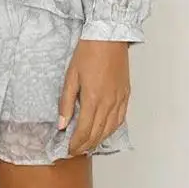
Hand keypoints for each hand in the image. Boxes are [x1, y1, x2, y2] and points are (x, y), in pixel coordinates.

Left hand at [58, 39, 130, 155]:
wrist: (108, 37)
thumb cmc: (88, 52)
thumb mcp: (71, 75)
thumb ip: (66, 102)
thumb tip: (62, 124)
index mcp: (93, 99)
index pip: (84, 131)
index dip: (75, 143)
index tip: (68, 149)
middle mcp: (109, 103)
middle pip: (97, 134)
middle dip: (85, 145)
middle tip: (75, 150)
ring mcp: (119, 100)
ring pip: (110, 129)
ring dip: (98, 140)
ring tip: (88, 145)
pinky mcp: (126, 95)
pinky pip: (120, 119)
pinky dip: (111, 129)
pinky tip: (105, 131)